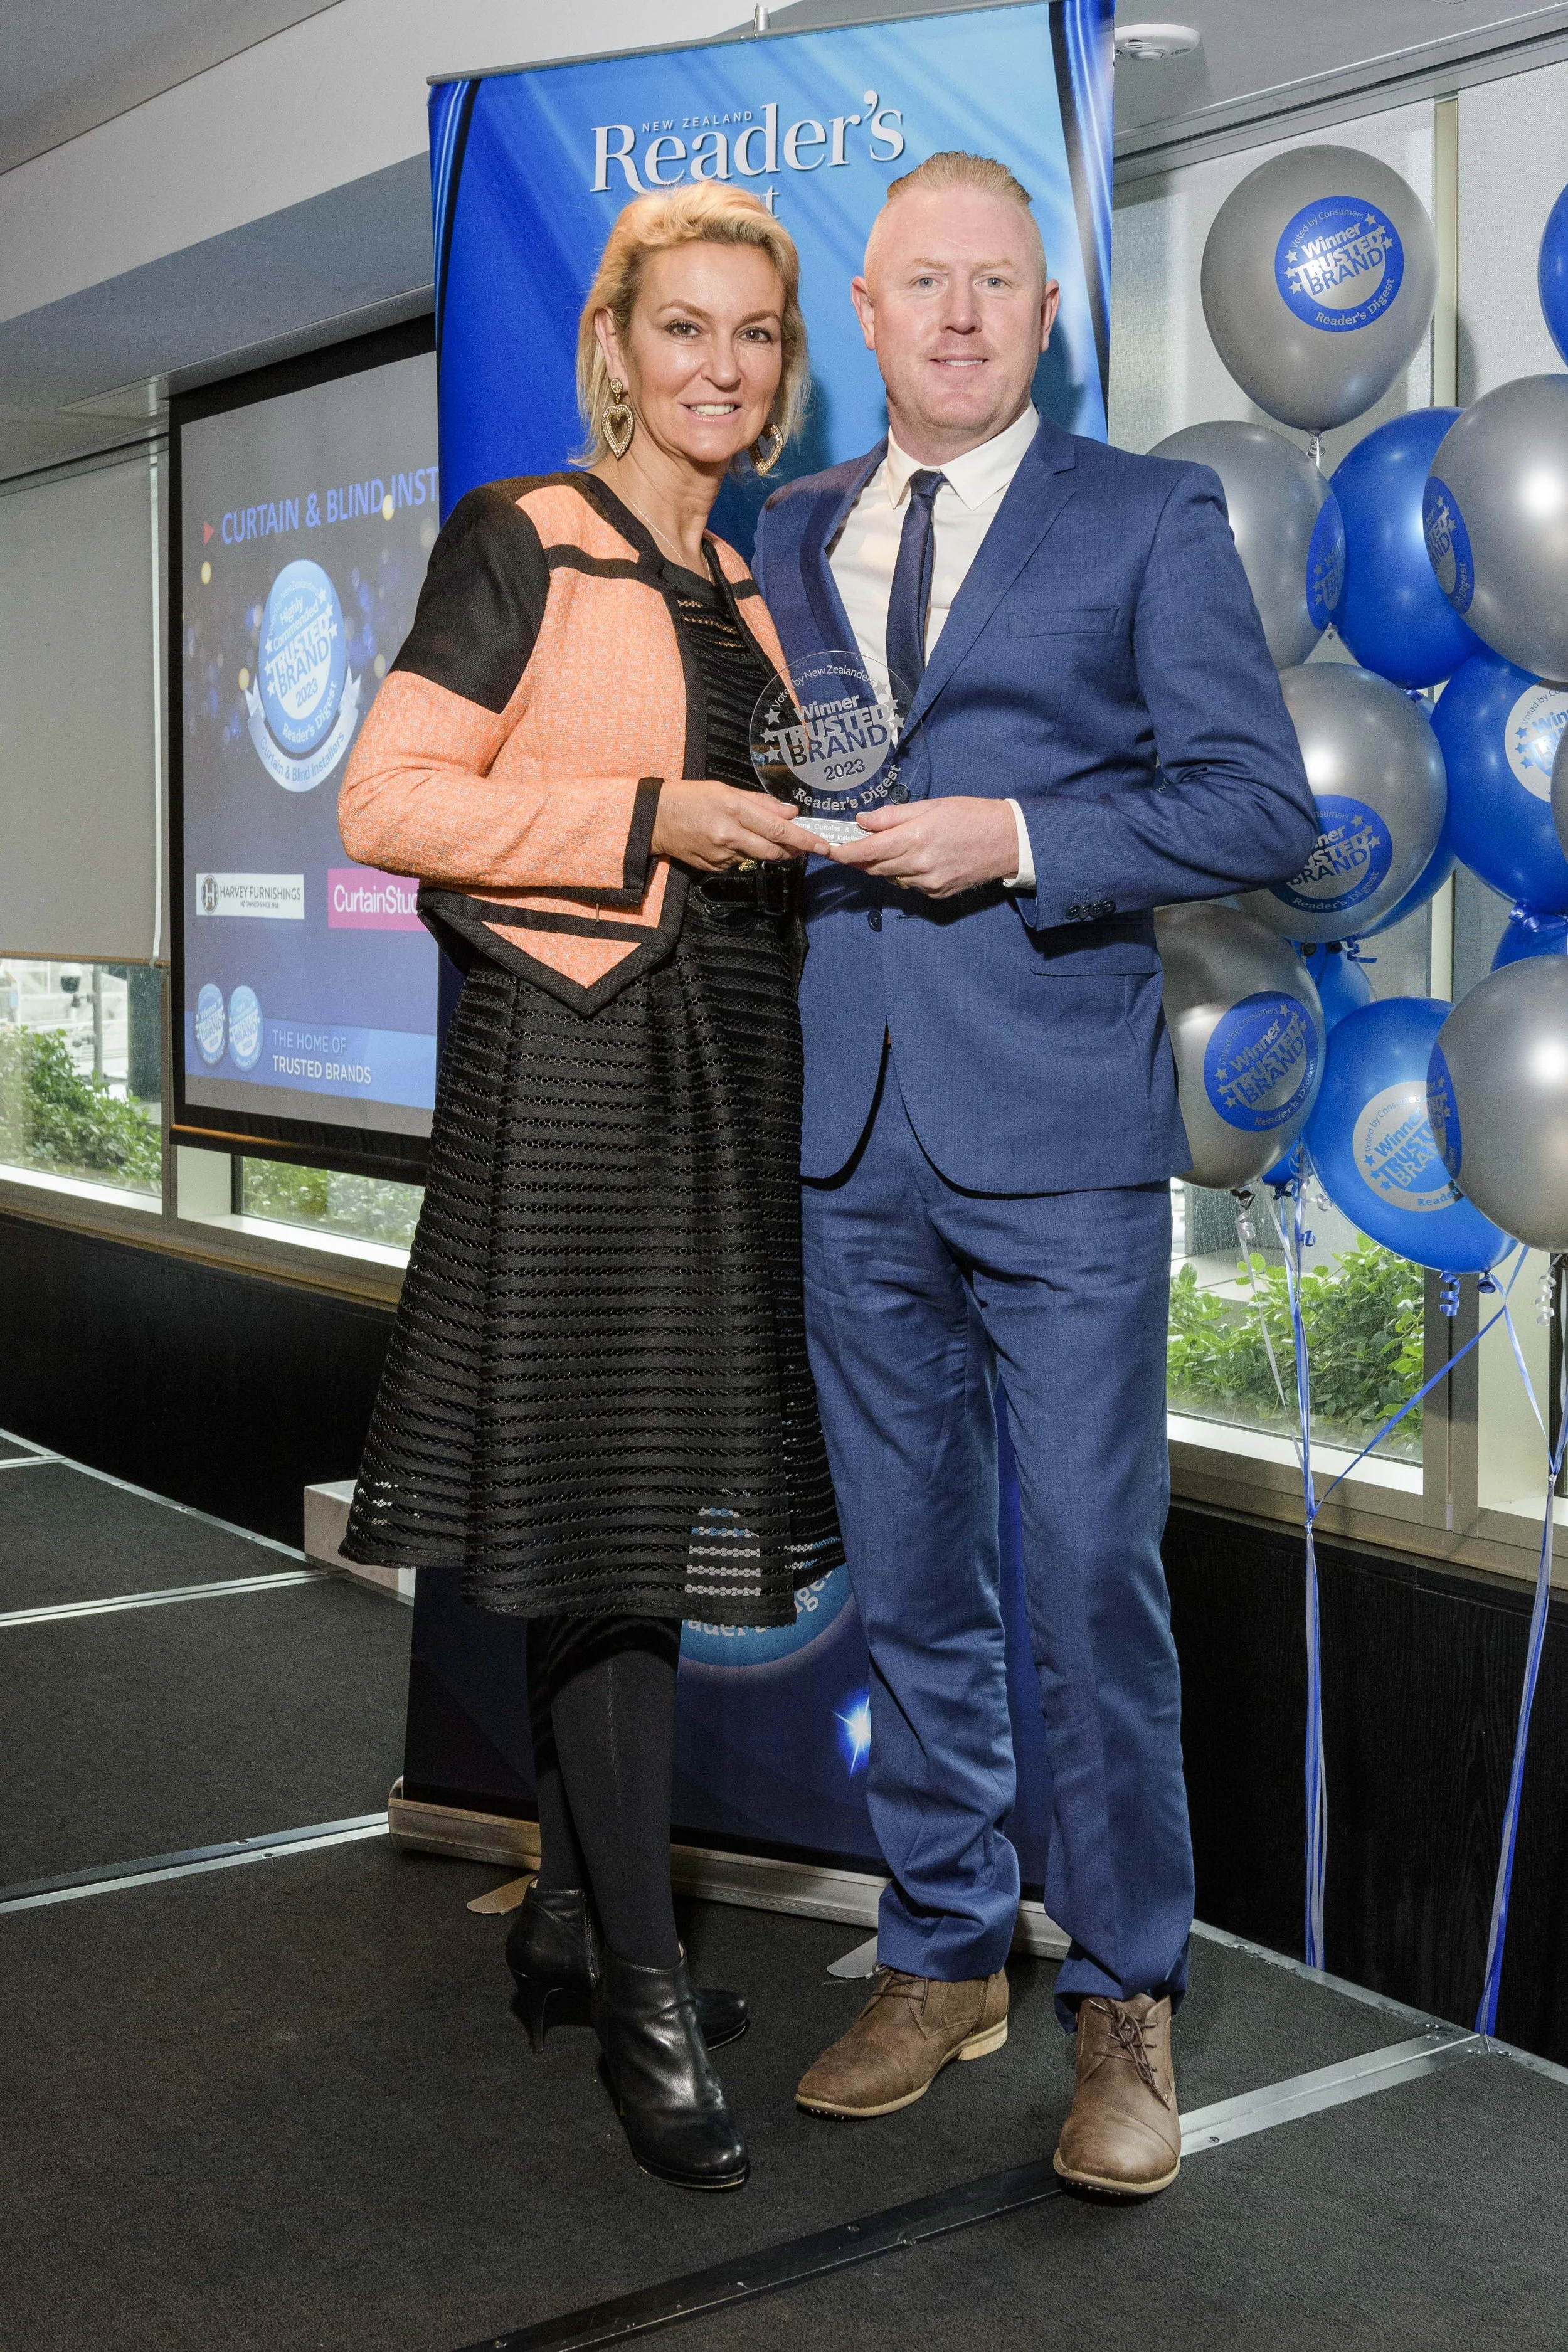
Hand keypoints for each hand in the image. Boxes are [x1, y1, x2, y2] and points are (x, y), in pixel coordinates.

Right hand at [650, 781, 830, 871]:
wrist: (655, 819)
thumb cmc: (691, 797)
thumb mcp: (725, 790)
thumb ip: (761, 803)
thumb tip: (791, 812)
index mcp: (734, 810)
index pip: (778, 830)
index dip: (803, 839)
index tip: (822, 845)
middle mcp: (730, 835)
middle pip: (774, 851)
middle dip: (792, 850)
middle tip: (803, 845)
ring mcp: (722, 855)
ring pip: (757, 857)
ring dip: (765, 849)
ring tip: (750, 833)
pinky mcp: (714, 867)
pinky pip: (740, 862)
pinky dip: (743, 853)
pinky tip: (729, 840)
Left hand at [827, 797, 1019, 896]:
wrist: (1008, 841)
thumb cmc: (972, 816)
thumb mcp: (932, 806)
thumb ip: (894, 816)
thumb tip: (863, 821)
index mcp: (916, 838)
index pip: (867, 850)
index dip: (844, 852)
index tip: (830, 849)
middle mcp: (919, 864)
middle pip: (874, 866)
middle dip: (861, 857)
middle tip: (854, 844)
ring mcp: (928, 882)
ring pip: (891, 877)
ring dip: (884, 864)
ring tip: (897, 846)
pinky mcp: (938, 893)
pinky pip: (910, 886)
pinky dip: (906, 873)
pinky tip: (920, 860)